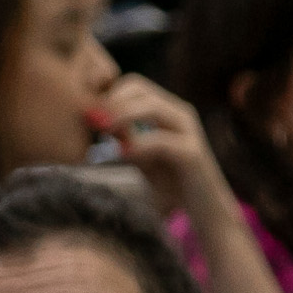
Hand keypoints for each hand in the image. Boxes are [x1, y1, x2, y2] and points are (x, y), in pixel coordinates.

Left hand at [87, 74, 226, 216]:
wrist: (203, 208)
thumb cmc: (170, 182)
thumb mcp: (140, 156)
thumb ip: (123, 138)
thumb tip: (98, 121)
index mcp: (167, 110)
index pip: (133, 85)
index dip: (108, 94)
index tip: (89, 114)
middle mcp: (179, 113)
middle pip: (140, 88)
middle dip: (112, 101)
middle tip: (93, 122)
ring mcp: (188, 130)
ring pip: (152, 106)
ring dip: (123, 115)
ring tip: (104, 132)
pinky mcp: (192, 152)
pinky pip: (161, 140)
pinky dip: (139, 145)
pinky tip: (122, 154)